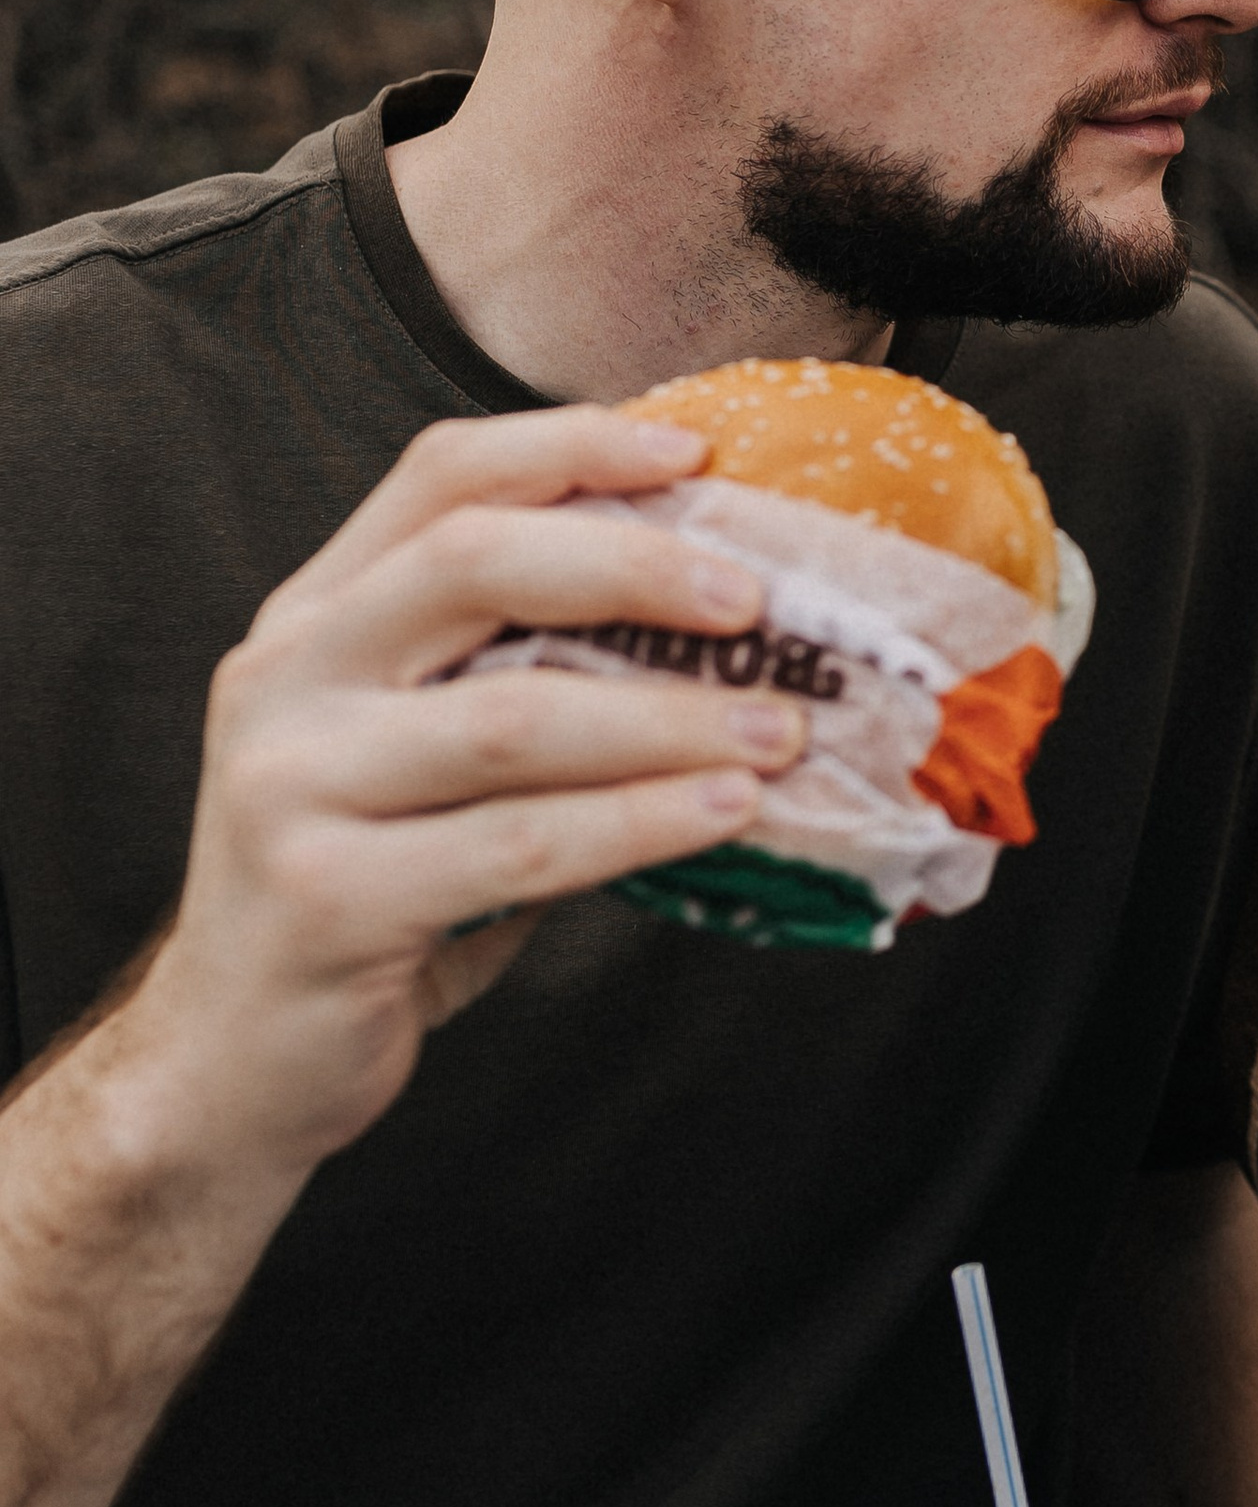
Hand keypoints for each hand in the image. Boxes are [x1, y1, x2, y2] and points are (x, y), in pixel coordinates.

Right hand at [125, 409, 810, 1182]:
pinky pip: (519, 845)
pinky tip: (725, 813)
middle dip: (635, 567)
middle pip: (472, 564)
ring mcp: (292, 785)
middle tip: (758, 599)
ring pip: (513, 717)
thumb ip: (519, 676)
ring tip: (781, 728)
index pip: (441, 477)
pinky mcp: (326, 899)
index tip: (693, 452)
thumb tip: (722, 627)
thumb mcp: (419, 755)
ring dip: (670, 718)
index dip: (571, 446)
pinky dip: (640, 824)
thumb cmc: (365, 890)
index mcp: (313, 616)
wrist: (228, 1060)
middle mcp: (286, 678)